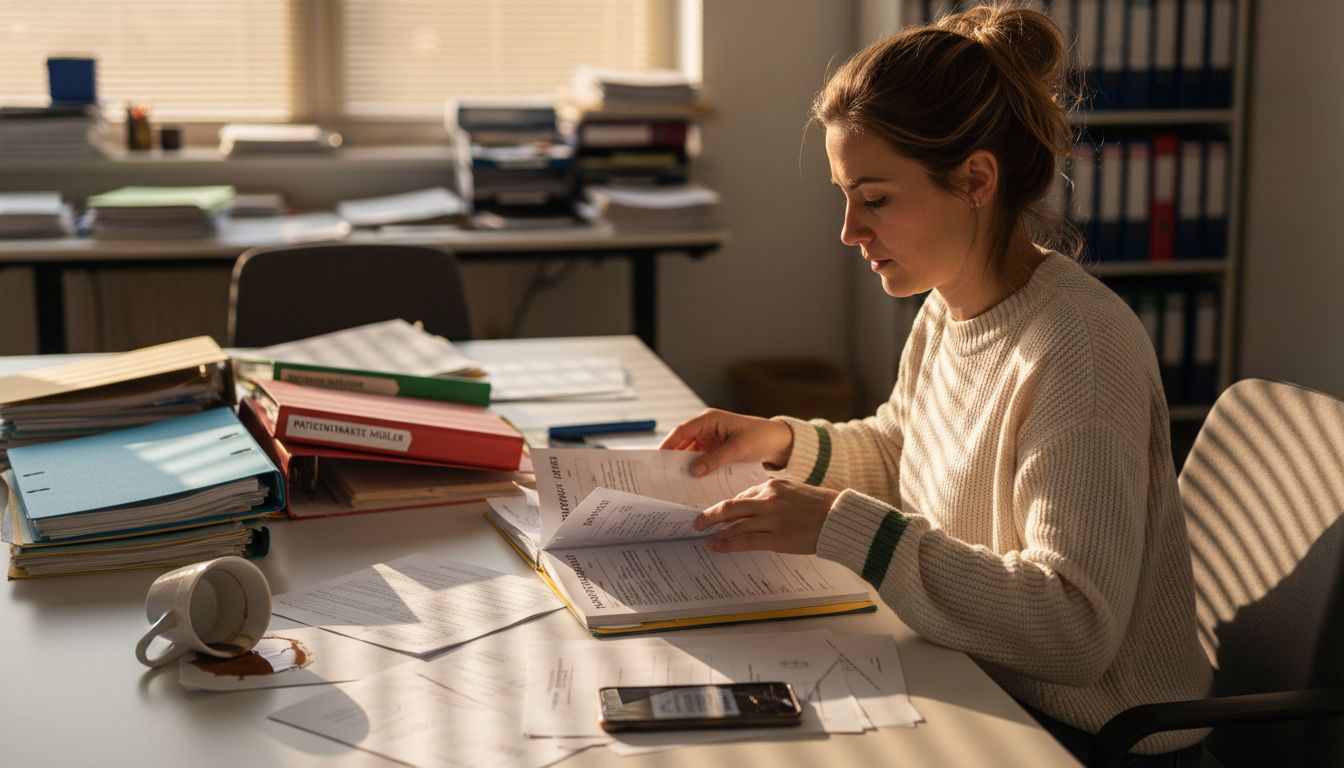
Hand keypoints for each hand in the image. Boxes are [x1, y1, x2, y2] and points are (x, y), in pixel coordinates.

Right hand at [659, 408, 793, 476]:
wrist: (778, 442)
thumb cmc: (760, 437)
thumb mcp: (738, 449)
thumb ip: (715, 459)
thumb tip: (694, 470)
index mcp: (709, 419)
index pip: (682, 431)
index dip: (668, 444)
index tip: (657, 458)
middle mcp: (706, 428)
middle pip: (683, 443)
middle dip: (673, 458)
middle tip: (662, 474)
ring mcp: (710, 440)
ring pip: (690, 453)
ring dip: (685, 466)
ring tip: (674, 481)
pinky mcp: (715, 451)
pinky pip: (701, 460)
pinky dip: (696, 470)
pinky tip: (692, 482)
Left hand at [692, 478, 837, 553]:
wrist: (840, 517)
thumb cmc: (820, 505)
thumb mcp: (794, 491)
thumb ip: (773, 497)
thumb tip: (754, 506)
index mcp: (772, 485)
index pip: (742, 495)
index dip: (726, 505)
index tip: (717, 512)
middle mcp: (768, 500)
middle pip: (730, 506)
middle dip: (710, 514)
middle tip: (696, 521)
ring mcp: (771, 519)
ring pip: (734, 523)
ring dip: (715, 530)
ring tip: (703, 535)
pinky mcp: (776, 538)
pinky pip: (745, 540)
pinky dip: (728, 543)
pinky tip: (717, 545)